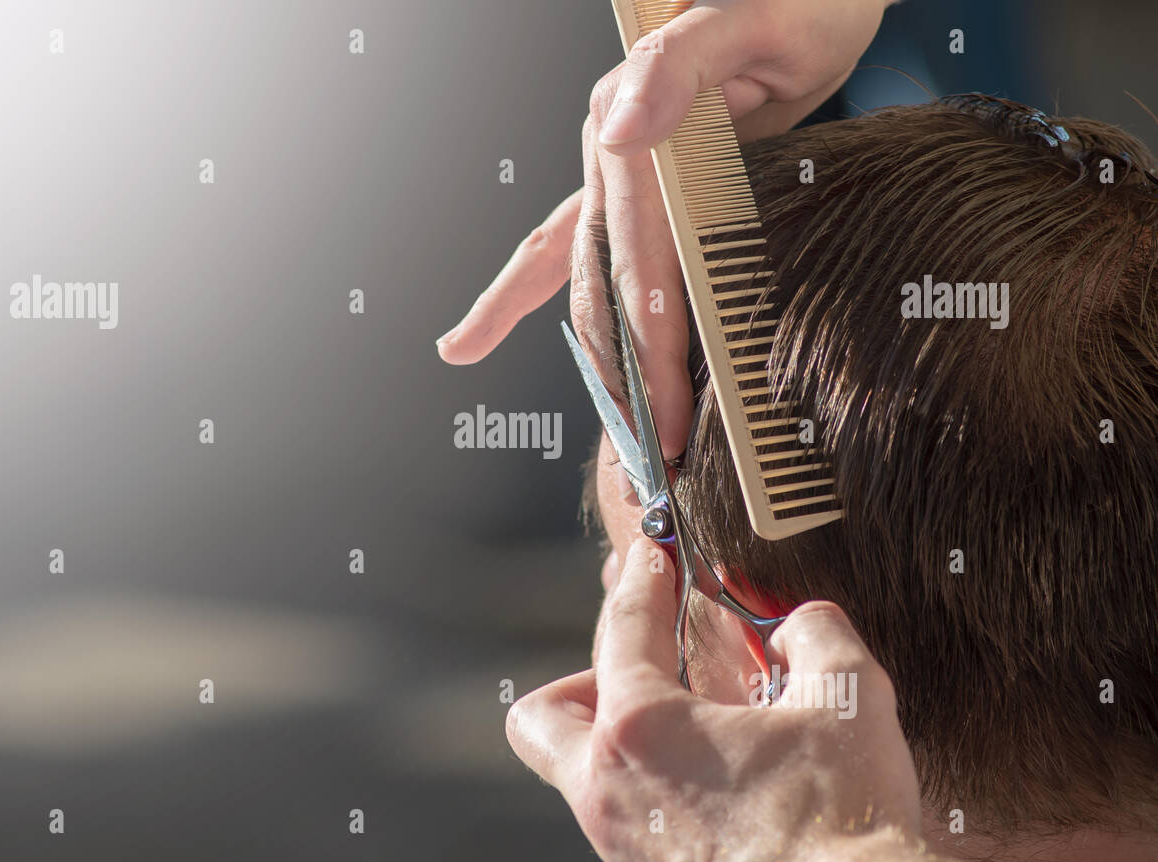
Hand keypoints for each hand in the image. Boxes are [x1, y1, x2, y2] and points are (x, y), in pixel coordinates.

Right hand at [439, 0, 894, 457]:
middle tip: (649, 461)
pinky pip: (561, 249)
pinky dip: (518, 298)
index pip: (637, 262)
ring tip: (611, 440)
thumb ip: (680, 63)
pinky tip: (468, 340)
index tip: (672, 422)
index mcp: (631, 124)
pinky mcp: (625, 184)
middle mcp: (607, 154)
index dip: (652, 349)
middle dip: (625, 381)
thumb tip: (618, 127)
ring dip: (593, 364)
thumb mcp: (750, 18)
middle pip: (601, 287)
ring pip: (581, 282)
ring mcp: (609, 172)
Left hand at [505, 537, 942, 861]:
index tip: (652, 557)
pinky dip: (653, 794)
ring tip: (689, 734)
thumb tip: (798, 623)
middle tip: (638, 674)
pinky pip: (626, 823)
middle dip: (580, 685)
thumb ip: (815, 634)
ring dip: (620, 746)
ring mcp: (621, 847)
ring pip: (583, 780)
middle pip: (542, 719)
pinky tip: (715, 791)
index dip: (643, 579)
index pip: (622, 627)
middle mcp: (609, 790)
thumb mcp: (848, 697)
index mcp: (641, 727)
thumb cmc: (841, 821)